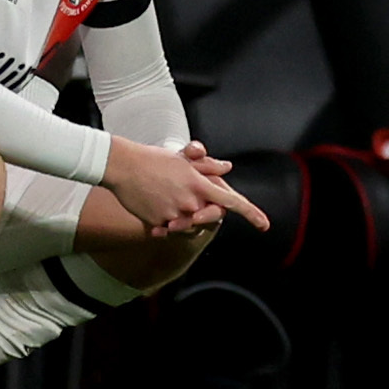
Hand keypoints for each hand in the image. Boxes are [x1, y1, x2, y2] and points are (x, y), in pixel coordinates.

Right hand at [106, 138, 265, 233]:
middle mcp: (191, 201)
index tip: (265, 225)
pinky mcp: (157, 223)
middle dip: (204, 212)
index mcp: (200, 184)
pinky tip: (153, 203)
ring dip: (181, 215)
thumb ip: (208, 166)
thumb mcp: (185, 159)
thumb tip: (227, 168)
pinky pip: (168, 229)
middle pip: (207, 216)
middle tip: (185, 198)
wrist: (124, 166)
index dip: (251, 213)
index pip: (232, 202)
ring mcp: (174, 214)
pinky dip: (164, 221)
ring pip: (187, 224)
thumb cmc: (155, 159)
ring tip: (165, 196)